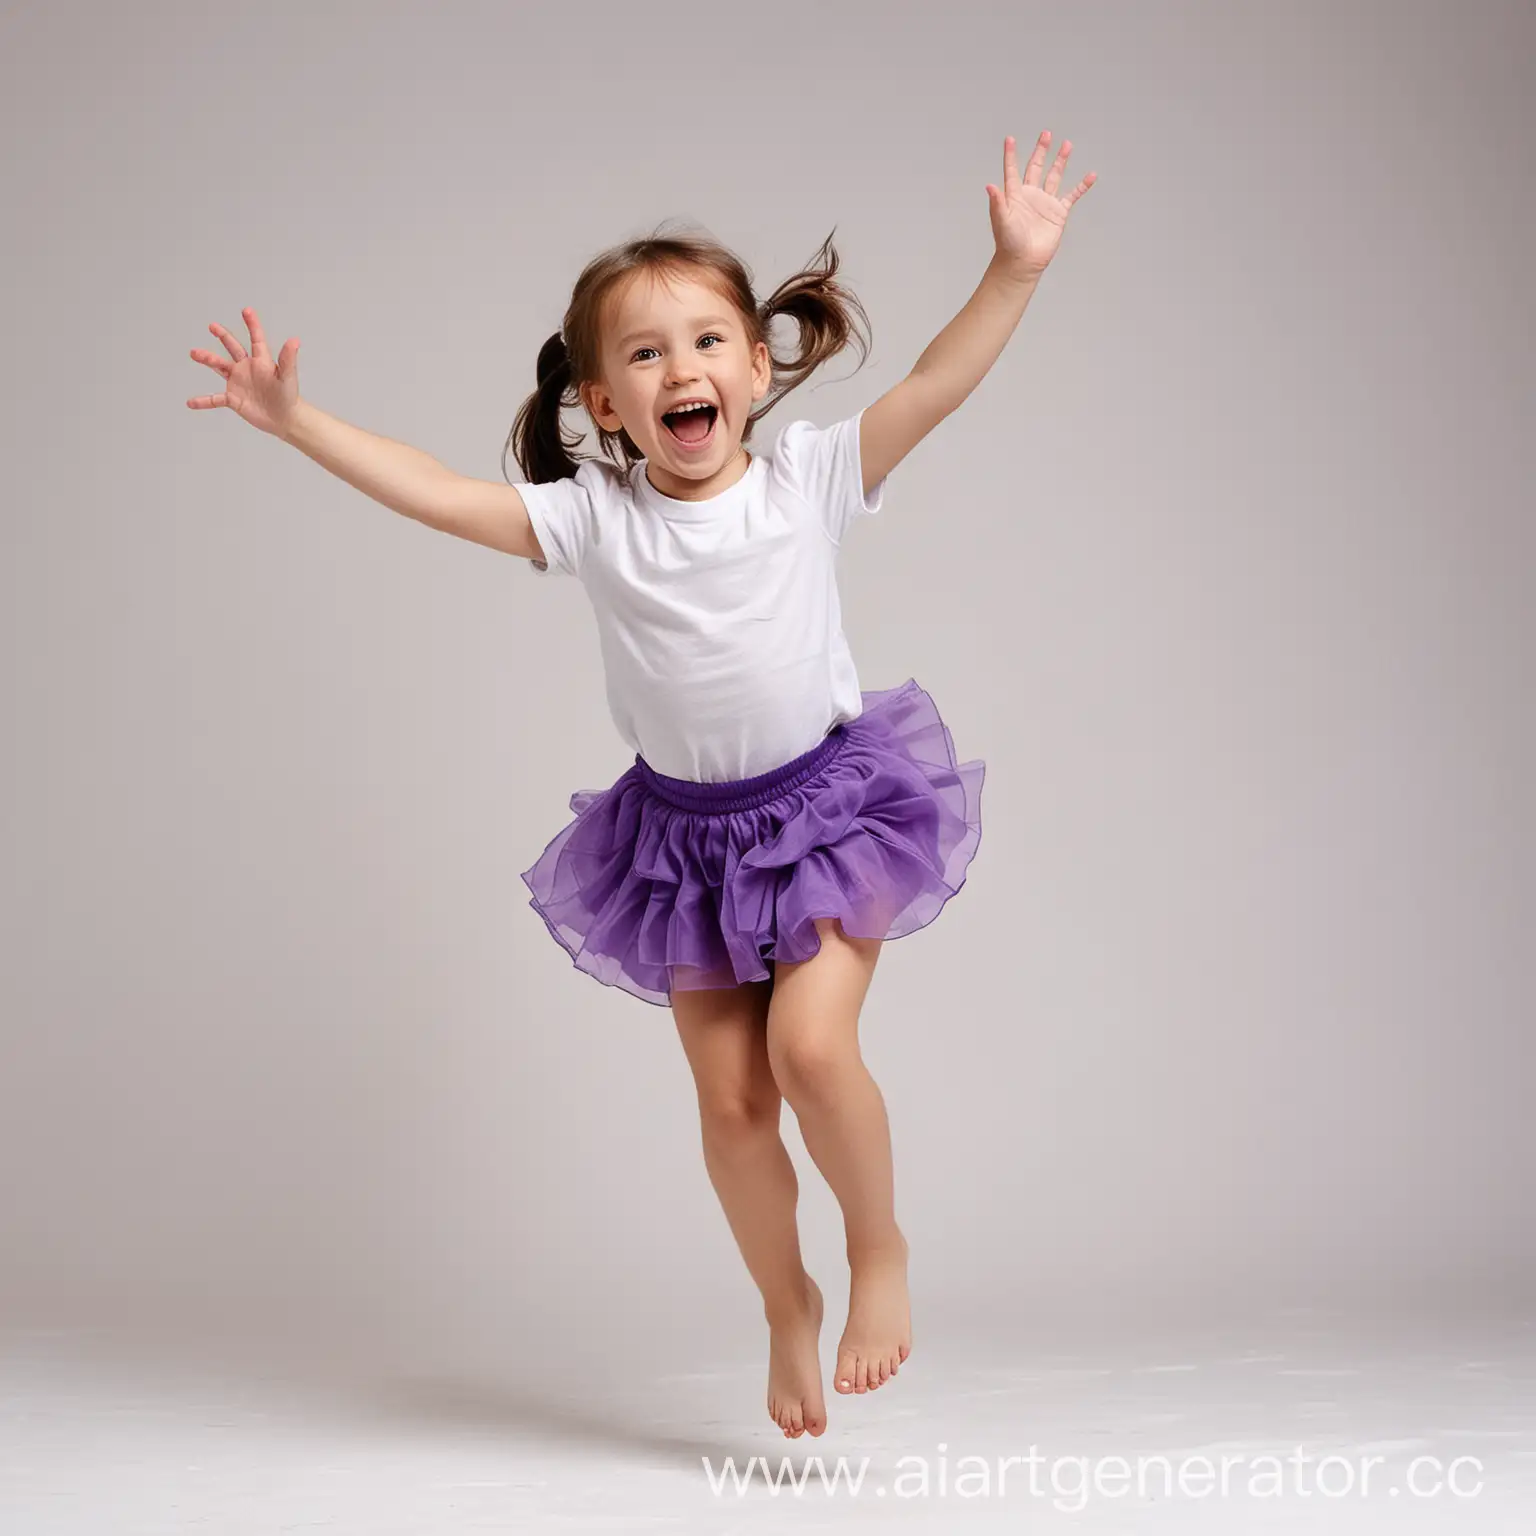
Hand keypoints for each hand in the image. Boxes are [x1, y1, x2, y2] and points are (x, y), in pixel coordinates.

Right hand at [186, 307, 301, 437]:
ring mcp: (238, 382)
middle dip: (223, 336)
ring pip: (219, 367)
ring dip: (208, 359)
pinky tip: (191, 402)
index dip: (252, 325)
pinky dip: (204, 401)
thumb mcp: (288, 377)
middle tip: (212, 326)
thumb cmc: (288, 397)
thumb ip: (288, 359)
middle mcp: (247, 368)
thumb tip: (294, 340)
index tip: (246, 310)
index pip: (256, 339)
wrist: (284, 419)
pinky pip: (215, 399)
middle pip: (233, 348)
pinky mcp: (233, 399)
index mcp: (261, 362)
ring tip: (195, 353)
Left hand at [985, 131, 1095, 281]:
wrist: (1023, 262)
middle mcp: (1031, 196)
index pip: (1012, 171)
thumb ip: (997, 202)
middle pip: (1036, 167)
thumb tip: (989, 185)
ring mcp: (1045, 203)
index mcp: (1015, 196)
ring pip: (1054, 176)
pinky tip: (1090, 175)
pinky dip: (1082, 186)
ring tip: (1067, 144)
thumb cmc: (1008, 244)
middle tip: (1046, 134)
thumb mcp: (1001, 221)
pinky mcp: (1058, 213)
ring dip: (1061, 161)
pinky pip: (1073, 196)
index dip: (1010, 155)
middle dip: (1041, 150)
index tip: (1009, 139)